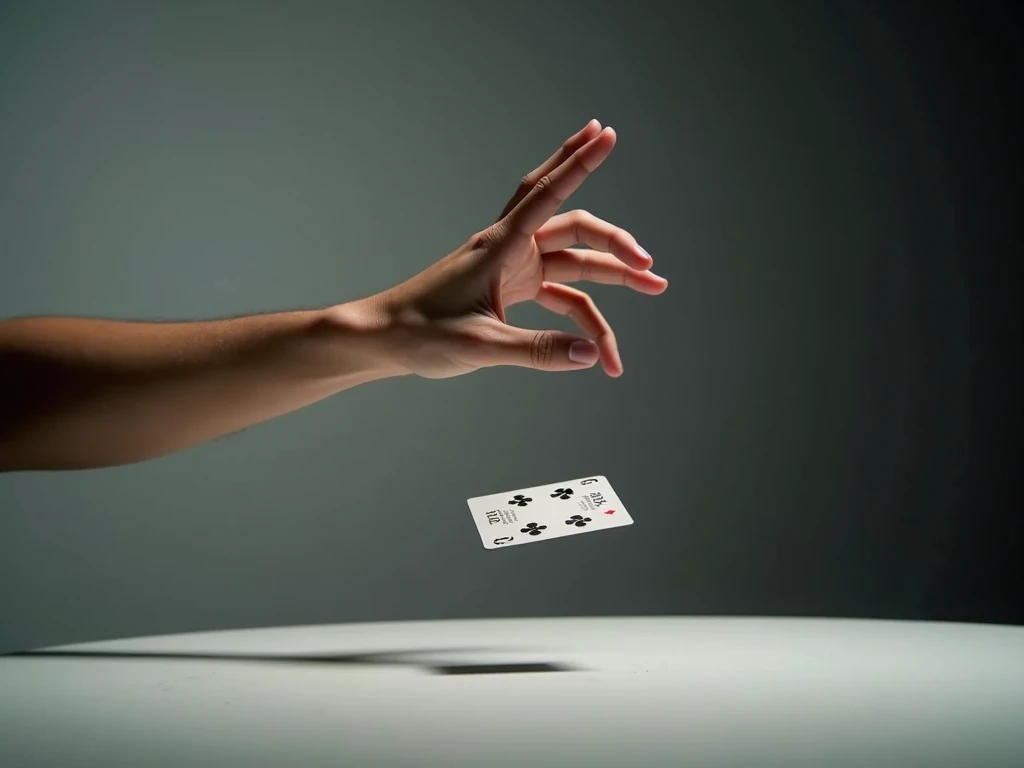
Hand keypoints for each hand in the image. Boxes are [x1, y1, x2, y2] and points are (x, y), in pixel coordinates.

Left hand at [364, 119, 667, 378]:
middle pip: (574, 228)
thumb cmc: (420, 334)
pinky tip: (598, 342)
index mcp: (500, 246)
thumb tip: (591, 355)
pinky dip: (582, 316)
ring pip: (574, 261)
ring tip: (653, 288)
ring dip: (611, 276)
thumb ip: (539, 350)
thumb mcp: (481, 347)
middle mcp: (510, 248)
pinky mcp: (512, 289)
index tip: (606, 133)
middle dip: (616, 243)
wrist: (383, 339)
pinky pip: (560, 293)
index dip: (580, 162)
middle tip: (651, 267)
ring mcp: (513, 268)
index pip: (549, 194)